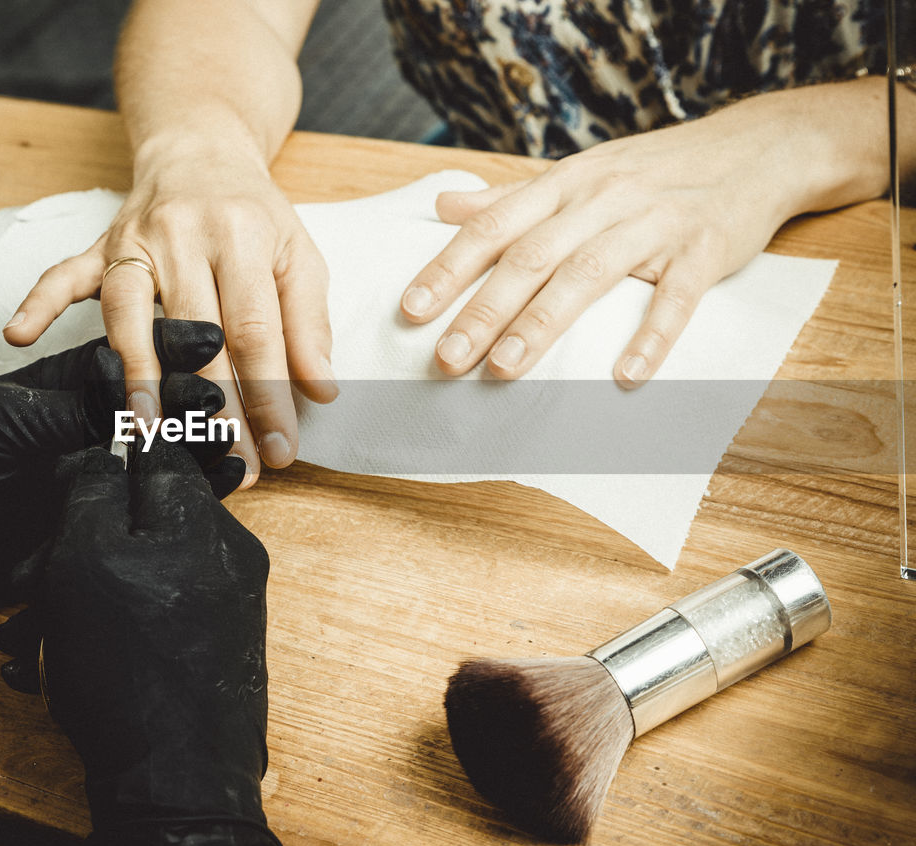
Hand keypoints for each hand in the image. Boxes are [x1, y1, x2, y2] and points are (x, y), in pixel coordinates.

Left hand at [0, 319, 243, 628]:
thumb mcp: (4, 423)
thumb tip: (134, 390)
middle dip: (193, 400)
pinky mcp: (91, 525)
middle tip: (235, 399)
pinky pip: (145, 508)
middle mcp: (80, 429)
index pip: (125, 361)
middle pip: (151, 408)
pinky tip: (219, 489)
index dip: (167, 348)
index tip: (211, 338)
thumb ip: (71, 409)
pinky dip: (181, 498)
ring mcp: (87, 477)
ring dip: (197, 450)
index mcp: (58, 388)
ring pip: (156, 459)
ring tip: (241, 444)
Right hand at [0, 443, 280, 845]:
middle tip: (27, 582)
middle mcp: (224, 559)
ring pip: (134, 578)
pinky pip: (146, 620)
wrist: (176, 784)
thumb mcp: (89, 560)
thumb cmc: (130, 669)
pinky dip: (98, 633)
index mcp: (204, 524)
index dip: (101, 457)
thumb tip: (103, 449)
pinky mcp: (208, 650)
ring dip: (72, 599)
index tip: (61, 477)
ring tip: (28, 638)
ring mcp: (220, 608)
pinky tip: (49, 666)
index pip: (156, 453)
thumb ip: (94, 492)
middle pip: (138, 524)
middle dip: (72, 548)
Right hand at [3, 143, 337, 485]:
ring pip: (129, 312)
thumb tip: (321, 389)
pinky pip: (64, 274)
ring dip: (136, 374)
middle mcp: (184, 237)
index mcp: (241, 237)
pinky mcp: (100, 244)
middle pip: (195, 334)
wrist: (201, 151)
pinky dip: (39, 302)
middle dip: (214, 405)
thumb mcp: (299, 256)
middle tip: (227, 461)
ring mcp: (134, 240)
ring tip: (148, 429)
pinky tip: (18, 334)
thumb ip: (309, 324)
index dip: (268, 394)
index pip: (255, 331)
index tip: (279, 448)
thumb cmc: (253, 214)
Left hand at [399, 88, 869, 386]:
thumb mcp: (579, 173)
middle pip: (531, 257)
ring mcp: (654, 223)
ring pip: (588, 275)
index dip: (448, 267)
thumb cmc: (654, 169)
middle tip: (446, 358)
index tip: (410, 309)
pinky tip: (626, 375)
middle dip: (483, 309)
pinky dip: (651, 336)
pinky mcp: (704, 249)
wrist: (758, 148)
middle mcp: (601, 200)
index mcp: (565, 184)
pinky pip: (675, 297)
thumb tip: (444, 208)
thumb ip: (510, 197)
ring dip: (543, 324)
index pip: (494, 226)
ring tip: (504, 368)